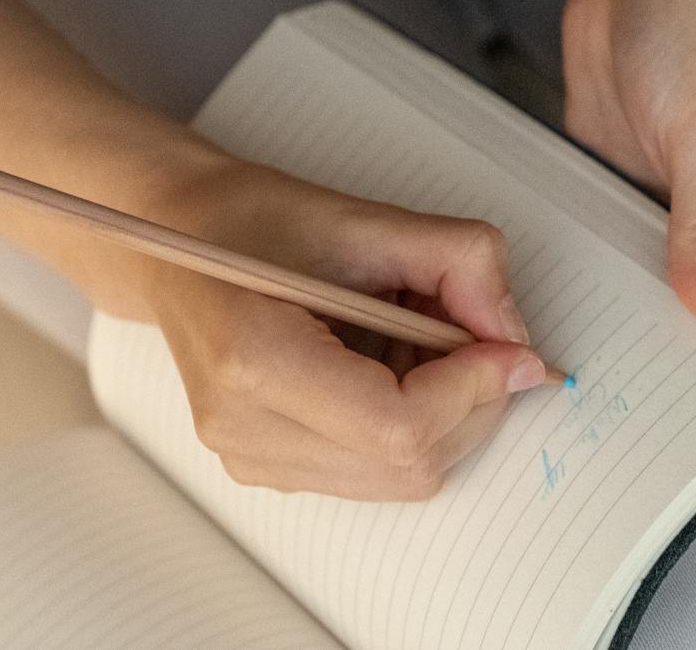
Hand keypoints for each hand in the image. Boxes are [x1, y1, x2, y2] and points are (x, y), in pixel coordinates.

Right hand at [130, 158, 546, 499]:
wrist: (179, 241)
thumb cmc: (253, 222)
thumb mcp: (363, 217)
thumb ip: (457, 262)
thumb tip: (516, 338)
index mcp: (254, 359)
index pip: (398, 427)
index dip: (472, 389)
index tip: (505, 345)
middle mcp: (244, 428)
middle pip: (410, 464)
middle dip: (471, 402)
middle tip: (476, 332)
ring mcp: (251, 458)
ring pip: (403, 478)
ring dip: (445, 414)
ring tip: (421, 340)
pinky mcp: (266, 468)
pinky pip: (376, 473)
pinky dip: (412, 425)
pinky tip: (391, 367)